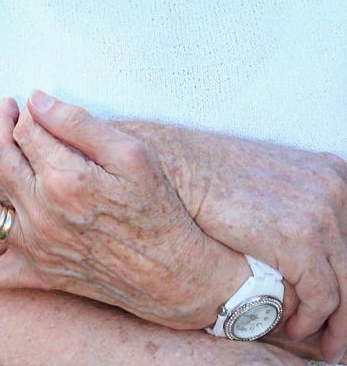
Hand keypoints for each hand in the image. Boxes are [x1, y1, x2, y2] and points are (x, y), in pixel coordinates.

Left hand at [0, 94, 249, 329]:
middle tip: (7, 107)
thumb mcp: (131, 153)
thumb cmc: (157, 206)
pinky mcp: (34, 273)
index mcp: (65, 178)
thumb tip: (35, 99)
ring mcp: (33, 245)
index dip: (31, 110)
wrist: (172, 273)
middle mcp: (41, 212)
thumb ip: (79, 123)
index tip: (40, 105)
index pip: (27, 127)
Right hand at [162, 126, 346, 363]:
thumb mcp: (275, 181)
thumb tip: (317, 251)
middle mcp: (338, 189)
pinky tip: (293, 326)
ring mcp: (323, 213)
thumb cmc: (219, 176)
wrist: (183, 168)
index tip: (343, 305)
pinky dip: (312, 321)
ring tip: (323, 344)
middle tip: (337, 337)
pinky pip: (322, 298)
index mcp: (334, 172)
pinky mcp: (301, 239)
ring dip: (337, 325)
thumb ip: (303, 204)